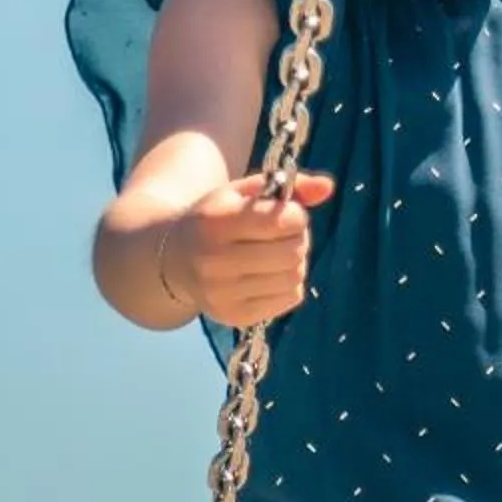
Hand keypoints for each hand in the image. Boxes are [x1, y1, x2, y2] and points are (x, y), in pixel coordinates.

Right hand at [160, 172, 335, 324]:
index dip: (295, 215)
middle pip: (293, 252)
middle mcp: (213, 259)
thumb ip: (289, 185)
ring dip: (296, 262)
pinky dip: (289, 284)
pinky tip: (269, 274)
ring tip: (276, 253)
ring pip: (295, 276)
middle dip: (298, 239)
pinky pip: (290, 299)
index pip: (285, 221)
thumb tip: (327, 187)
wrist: (174, 259)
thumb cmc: (219, 218)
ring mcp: (221, 293)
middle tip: (283, 235)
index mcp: (215, 221)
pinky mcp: (234, 316)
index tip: (284, 214)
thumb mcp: (244, 193)